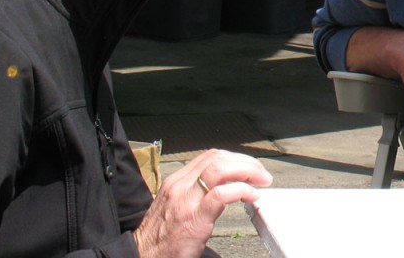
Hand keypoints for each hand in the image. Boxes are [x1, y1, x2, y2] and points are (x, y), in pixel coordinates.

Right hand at [133, 149, 272, 257]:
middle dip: (245, 162)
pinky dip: (241, 190)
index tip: (250, 166)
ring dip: (247, 171)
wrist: (142, 257)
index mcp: (177, 181)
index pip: (210, 156)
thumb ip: (195, 192)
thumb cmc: (161, 237)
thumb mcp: (175, 205)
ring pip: (220, 169)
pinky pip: (221, 195)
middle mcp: (180, 186)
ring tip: (261, 181)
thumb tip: (224, 185)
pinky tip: (251, 196)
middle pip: (218, 158)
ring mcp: (186, 201)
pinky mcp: (194, 219)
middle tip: (262, 174)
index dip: (235, 157)